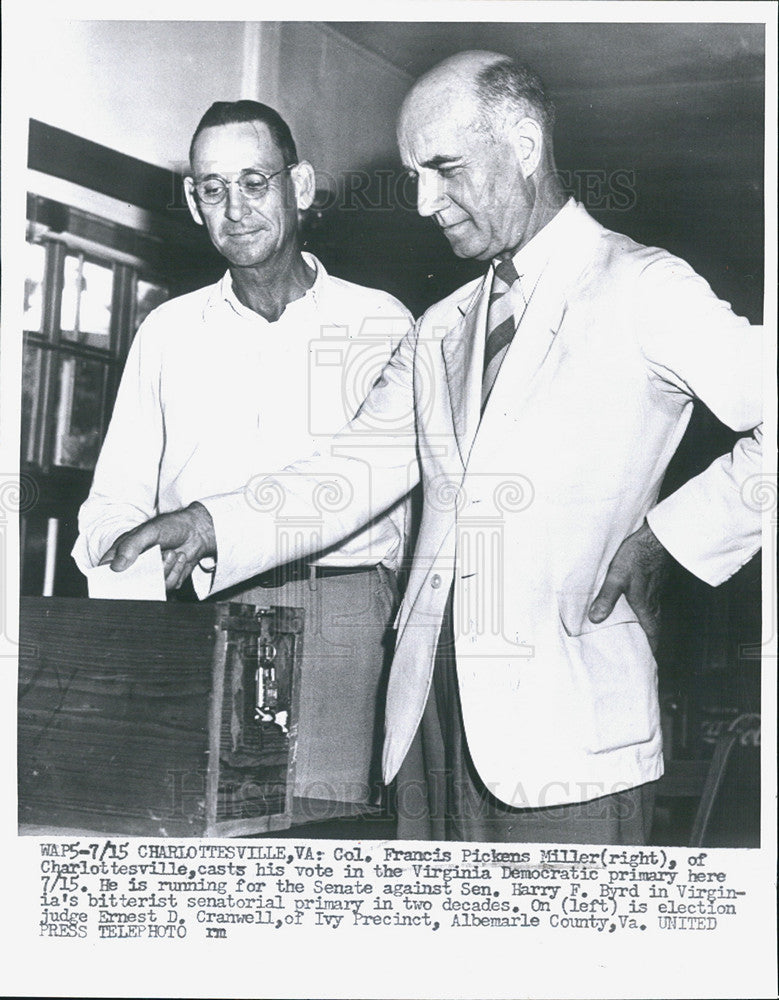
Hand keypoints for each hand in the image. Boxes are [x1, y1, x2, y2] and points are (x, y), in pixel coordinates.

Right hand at [100, 502, 215, 590]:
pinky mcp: (166, 580)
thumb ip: (131, 547)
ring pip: (152, 585)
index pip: (106, 569)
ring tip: (172, 553)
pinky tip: (179, 558)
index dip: (107, 579)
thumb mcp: (148, 531)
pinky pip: (168, 586)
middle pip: (130, 584)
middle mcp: (135, 565)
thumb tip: (116, 566)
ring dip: (166, 569)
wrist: (197, 531)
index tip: (116, 581)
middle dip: (145, 575)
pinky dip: (176, 572)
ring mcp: (150, 574)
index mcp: (123, 552)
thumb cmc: (170, 526)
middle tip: (158, 559)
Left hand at [588, 520, 669, 653]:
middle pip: (649, 630)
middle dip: (641, 643)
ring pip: (647, 617)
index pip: (651, 638)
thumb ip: (607, 598)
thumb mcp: (617, 576)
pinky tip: (627, 608)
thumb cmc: (639, 555)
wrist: (657, 535)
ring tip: (625, 635)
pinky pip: (646, 604)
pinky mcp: (651, 582)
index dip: (648, 652)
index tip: (643, 665)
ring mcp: (653, 593)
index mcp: (646, 608)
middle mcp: (652, 604)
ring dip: (639, 627)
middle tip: (630, 654)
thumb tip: (595, 619)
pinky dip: (638, 612)